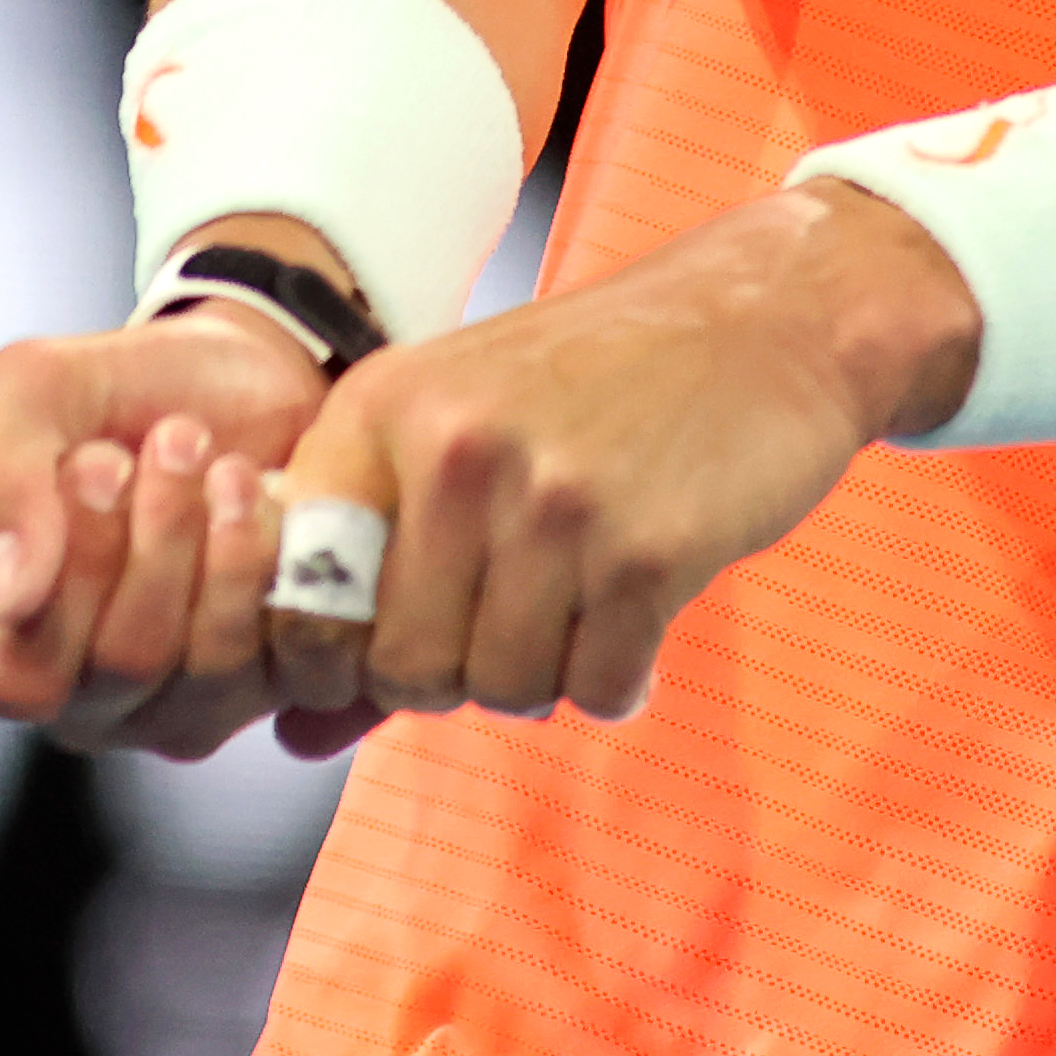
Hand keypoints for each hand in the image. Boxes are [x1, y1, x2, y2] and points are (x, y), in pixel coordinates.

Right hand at [0, 298, 324, 751]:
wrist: (257, 378)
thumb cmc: (124, 394)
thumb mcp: (37, 390)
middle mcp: (29, 675)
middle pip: (25, 682)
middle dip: (78, 552)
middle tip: (110, 459)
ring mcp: (132, 705)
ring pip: (136, 666)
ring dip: (170, 537)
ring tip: (192, 450)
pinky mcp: (235, 701)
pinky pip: (238, 669)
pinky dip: (246, 562)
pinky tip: (250, 499)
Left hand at [268, 183, 973, 723]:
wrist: (762, 320)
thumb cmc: (594, 386)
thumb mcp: (456, 435)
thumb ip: (374, 582)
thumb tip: (294, 735)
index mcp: (380, 410)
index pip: (299, 602)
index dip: (343, 658)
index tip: (398, 643)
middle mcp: (453, 449)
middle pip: (404, 665)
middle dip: (456, 673)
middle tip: (512, 621)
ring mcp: (551, 499)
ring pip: (501, 688)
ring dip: (544, 674)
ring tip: (578, 605)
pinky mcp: (646, 549)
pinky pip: (595, 688)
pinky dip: (617, 677)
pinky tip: (636, 614)